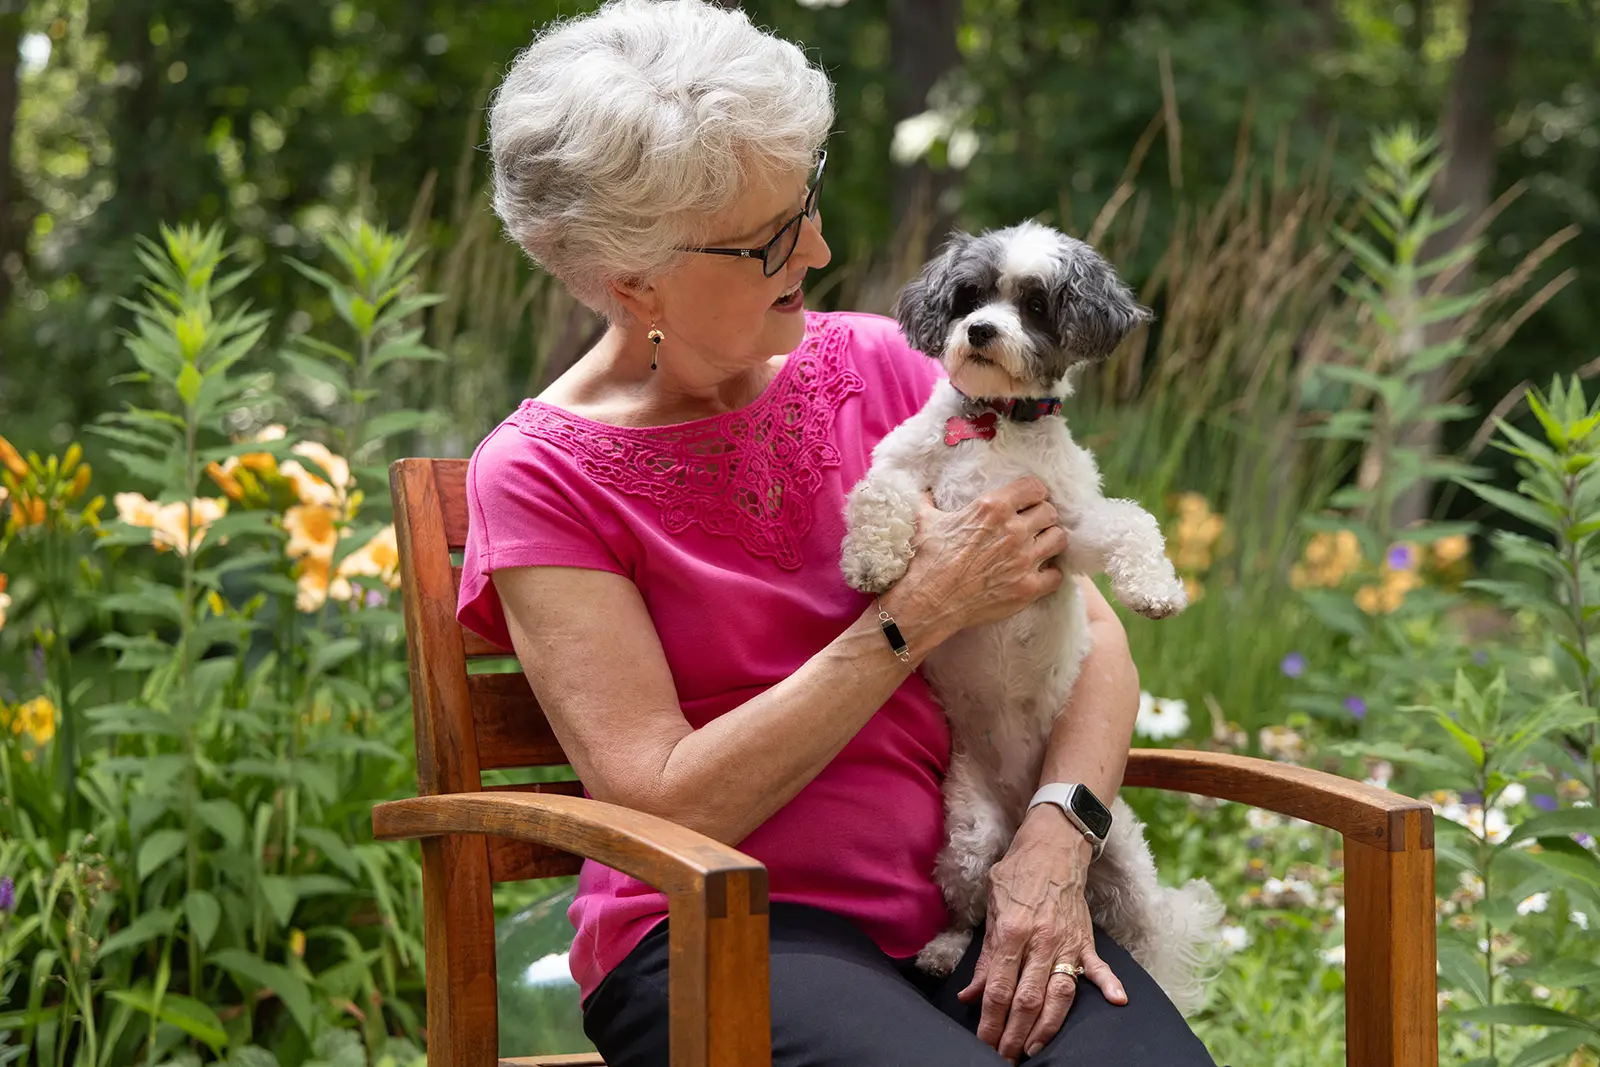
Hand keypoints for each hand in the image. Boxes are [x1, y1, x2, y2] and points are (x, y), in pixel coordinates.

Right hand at [893, 478, 1066, 635]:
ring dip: (1050, 541)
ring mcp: (1024, 560)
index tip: (1030, 500)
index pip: (1034, 487)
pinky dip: (1050, 574)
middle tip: (1034, 525)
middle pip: (1050, 512)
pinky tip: (1040, 573)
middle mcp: (1013, 530)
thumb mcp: (923, 521)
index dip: (1034, 493)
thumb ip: (928, 502)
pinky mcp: (1028, 588)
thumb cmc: (925, 560)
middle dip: (1043, 517)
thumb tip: (926, 492)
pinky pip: (1057, 575)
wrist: (927, 602)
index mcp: (992, 508)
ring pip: (1059, 539)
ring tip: (1040, 546)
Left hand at [958, 808, 1127, 1060]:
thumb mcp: (992, 906)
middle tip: (1004, 1058)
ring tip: (1033, 1050)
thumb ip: (984, 955)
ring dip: (1046, 1027)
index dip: (990, 1021)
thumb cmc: (1017, 874)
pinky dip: (1108, 984)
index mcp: (1011, 931)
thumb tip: (971, 996)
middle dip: (1013, 1034)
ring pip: (1059, 993)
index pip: (998, 987)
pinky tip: (1116, 1002)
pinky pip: (1098, 967)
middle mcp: (1040, 940)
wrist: (1054, 844)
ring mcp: (1067, 941)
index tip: (983, 1043)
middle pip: (1028, 999)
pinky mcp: (1086, 939)